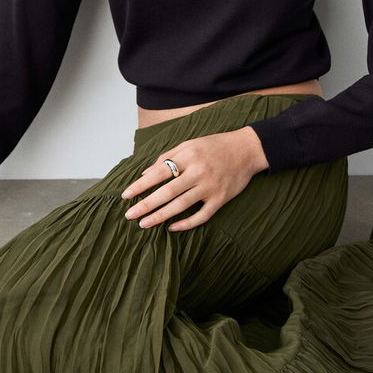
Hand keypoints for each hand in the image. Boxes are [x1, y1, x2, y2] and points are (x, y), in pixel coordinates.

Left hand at [121, 125, 267, 232]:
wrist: (247, 149)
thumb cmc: (214, 145)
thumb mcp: (189, 144)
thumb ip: (167, 156)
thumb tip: (144, 174)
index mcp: (188, 156)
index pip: (158, 172)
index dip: (141, 185)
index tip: (125, 196)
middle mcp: (198, 171)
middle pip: (167, 192)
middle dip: (146, 205)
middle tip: (129, 215)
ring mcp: (210, 187)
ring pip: (181, 206)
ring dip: (160, 216)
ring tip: (144, 224)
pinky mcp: (221, 199)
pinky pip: (201, 215)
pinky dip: (186, 224)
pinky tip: (172, 228)